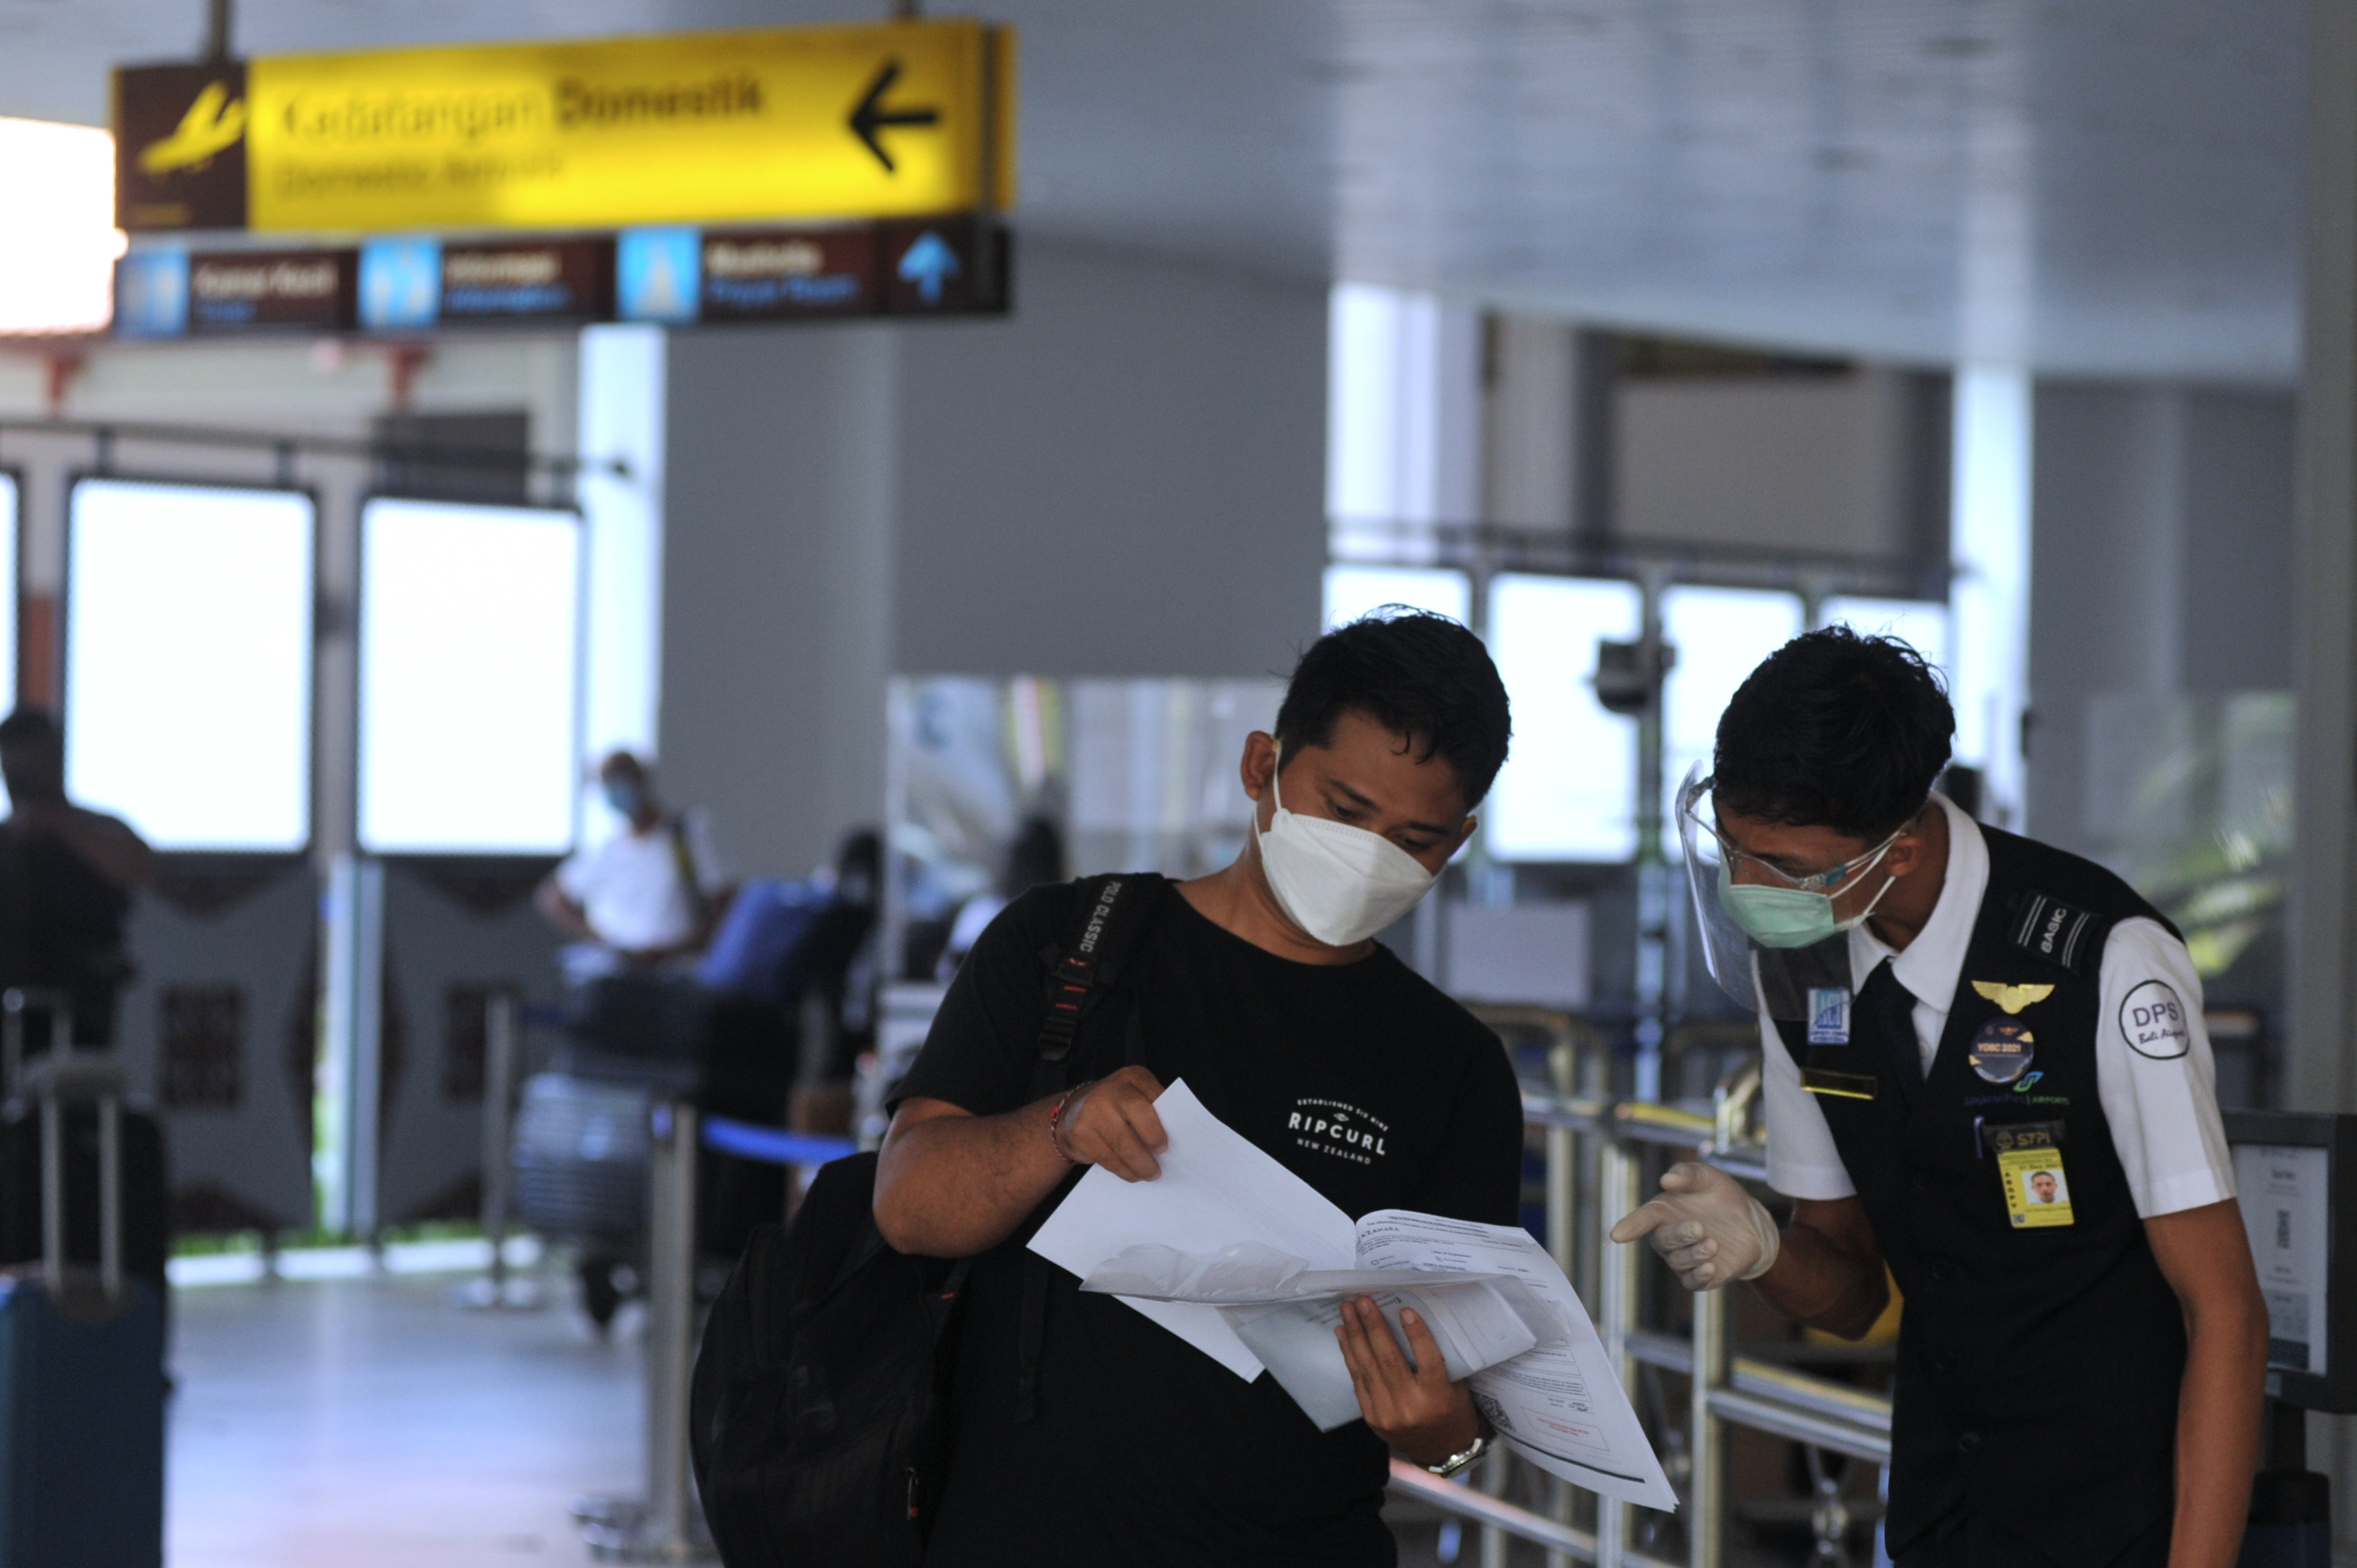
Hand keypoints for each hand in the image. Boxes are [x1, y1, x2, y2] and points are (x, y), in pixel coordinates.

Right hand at [1052, 1066, 1167, 1180]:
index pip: (1154, 1097)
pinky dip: (1124, 1171)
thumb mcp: (1135, 1095)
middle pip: (1138, 1117)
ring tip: (1151, 1174)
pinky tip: (1132, 1174)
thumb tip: (1173, 1136)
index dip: (1161, 1124)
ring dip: (1140, 1165)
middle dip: (1153, 1144)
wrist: (1071, 1112)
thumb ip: (1153, 1108)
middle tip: (1162, 1162)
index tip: (1167, 1145)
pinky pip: (1108, 1159)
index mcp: (1130, 1077)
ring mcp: (1091, 1111)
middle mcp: (1109, 1090)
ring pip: (1122, 1145)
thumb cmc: (1115, 1106)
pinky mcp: (1079, 1135)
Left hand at [1335, 1296, 1481, 1466]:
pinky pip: (1358, 1380)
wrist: (1441, 1451)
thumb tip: (1412, 1320)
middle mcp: (1411, 1408)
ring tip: (1348, 1310)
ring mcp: (1388, 1414)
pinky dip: (1350, 1355)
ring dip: (1355, 1335)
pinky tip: (1344, 1334)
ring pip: (1368, 1368)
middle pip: (1390, 1360)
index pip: (1429, 1361)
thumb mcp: (1456, 1387)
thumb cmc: (1452, 1411)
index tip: (1406, 1310)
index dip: (1417, 1335)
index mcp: (1438, 1399)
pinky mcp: (1372, 1417)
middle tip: (1363, 1301)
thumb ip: (1438, 1360)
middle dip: (1373, 1327)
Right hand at [1609, 1161, 1781, 1290]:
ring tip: (1713, 1244)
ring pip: (1679, 1262)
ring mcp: (1683, 1259)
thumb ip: (1688, 1174)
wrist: (1751, 1223)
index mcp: (1663, 1212)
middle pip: (1663, 1241)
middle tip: (1699, 1227)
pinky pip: (1692, 1282)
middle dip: (1680, 1235)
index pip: (1642, 1219)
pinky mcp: (1701, 1276)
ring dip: (1694, 1254)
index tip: (1617, 1235)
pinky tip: (1711, 1267)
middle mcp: (1669, 1238)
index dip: (1630, 1226)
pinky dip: (1699, 1276)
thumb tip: (1666, 1180)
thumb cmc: (1720, 1196)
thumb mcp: (1708, 1177)